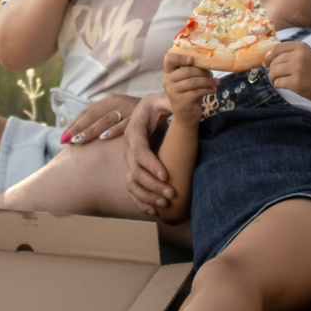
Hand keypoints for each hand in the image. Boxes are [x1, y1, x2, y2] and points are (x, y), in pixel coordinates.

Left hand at [61, 91, 140, 144]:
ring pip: (106, 119)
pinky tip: (104, 138)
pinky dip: (115, 130)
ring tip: (78, 141)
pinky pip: (126, 123)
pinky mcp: (141, 114)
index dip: (75, 123)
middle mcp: (118, 101)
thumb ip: (105, 122)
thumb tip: (82, 135)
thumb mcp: (121, 114)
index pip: (88, 112)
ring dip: (91, 130)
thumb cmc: (140, 114)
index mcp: (110, 100)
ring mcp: (129, 107)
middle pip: (93, 115)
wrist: (166, 104)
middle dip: (78, 128)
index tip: (63, 136)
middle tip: (65, 140)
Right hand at [123, 94, 175, 212]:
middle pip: (135, 170)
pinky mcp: (133, 169)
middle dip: (152, 185)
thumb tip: (182, 104)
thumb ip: (172, 102)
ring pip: (132, 182)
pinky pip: (132, 189)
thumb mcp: (165, 99)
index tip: (166, 175)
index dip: (150, 164)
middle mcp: (129, 147)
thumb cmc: (159, 105)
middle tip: (171, 194)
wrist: (148, 112)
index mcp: (135, 129)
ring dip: (146, 196)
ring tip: (164, 204)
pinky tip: (153, 211)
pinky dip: (140, 201)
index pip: (139, 150)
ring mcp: (129, 160)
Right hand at [160, 54, 214, 120]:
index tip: (192, 59)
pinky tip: (213, 90)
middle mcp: (168, 81)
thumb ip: (192, 70)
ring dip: (208, 81)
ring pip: (193, 82)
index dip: (180, 57)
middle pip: (186, 71)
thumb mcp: (188, 80)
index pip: (169, 59)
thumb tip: (207, 61)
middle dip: (202, 72)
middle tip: (212, 75)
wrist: (186, 115)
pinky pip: (197, 92)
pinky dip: (208, 89)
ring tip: (216, 82)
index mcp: (169, 72)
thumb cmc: (189, 93)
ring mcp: (173, 92)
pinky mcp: (181, 101)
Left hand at [262, 39, 310, 104]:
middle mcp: (299, 56)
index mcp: (301, 47)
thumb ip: (290, 53)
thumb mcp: (306, 55)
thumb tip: (266, 58)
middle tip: (275, 75)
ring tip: (276, 80)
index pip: (277, 48)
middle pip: (274, 61)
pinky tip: (283, 85)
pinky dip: (278, 85)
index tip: (265, 63)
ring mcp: (298, 69)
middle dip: (272, 69)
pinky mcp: (296, 83)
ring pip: (274, 72)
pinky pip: (278, 82)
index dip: (268, 56)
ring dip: (272, 78)